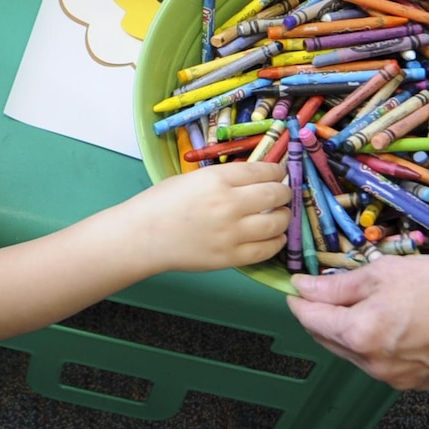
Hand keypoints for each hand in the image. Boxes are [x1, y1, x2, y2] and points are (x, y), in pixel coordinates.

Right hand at [125, 162, 291, 272]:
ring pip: (276, 223)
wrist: (143, 237)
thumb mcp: (193, 177)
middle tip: (284, 192)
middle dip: (285, 192)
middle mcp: (230, 205)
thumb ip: (225, 178)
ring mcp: (232, 234)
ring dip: (284, 216)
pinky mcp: (230, 258)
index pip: (263, 171)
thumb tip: (256, 178)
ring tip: (281, 214)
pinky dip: (277, 241)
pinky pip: (266, 249)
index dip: (277, 171)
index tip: (280, 173)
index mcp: (218, 179)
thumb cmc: (162, 202)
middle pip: (275, 195)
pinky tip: (276, 236)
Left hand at [287, 257, 428, 389]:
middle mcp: (371, 364)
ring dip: (348, 330)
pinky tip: (388, 321)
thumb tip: (305, 287)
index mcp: (360, 334)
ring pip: (355, 353)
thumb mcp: (388, 272)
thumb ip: (341, 284)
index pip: (312, 319)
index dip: (299, 300)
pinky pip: (381, 362)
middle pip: (330, 340)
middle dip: (321, 316)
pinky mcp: (416, 382)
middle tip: (322, 291)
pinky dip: (374, 342)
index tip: (296, 287)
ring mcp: (394, 378)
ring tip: (359, 302)